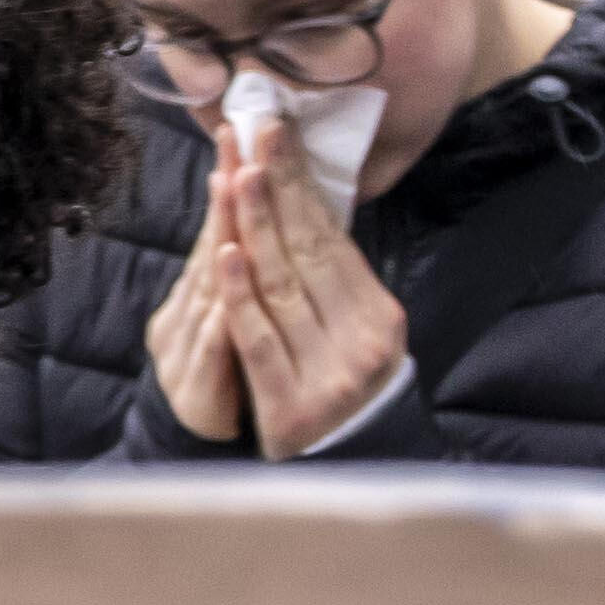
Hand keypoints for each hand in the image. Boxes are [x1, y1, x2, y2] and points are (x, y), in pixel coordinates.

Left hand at [144, 84, 406, 452]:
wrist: (347, 472)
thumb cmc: (336, 383)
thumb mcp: (350, 329)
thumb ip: (329, 277)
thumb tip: (296, 193)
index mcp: (379, 317)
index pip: (330, 238)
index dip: (299, 183)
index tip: (275, 133)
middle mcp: (360, 345)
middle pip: (305, 253)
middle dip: (276, 188)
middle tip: (254, 134)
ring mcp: (327, 377)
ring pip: (281, 288)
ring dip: (255, 226)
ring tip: (238, 173)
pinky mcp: (291, 408)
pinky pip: (259, 340)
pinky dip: (240, 296)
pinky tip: (225, 254)